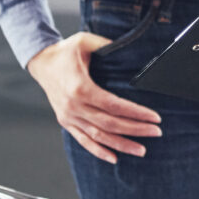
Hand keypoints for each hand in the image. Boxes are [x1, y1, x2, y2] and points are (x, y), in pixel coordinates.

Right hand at [25, 32, 161, 163]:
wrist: (41, 62)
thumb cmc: (66, 51)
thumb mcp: (85, 41)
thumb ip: (107, 45)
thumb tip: (131, 50)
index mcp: (80, 87)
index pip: (114, 105)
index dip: (136, 113)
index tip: (155, 117)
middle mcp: (74, 106)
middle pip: (110, 124)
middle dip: (135, 130)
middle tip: (156, 132)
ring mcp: (68, 116)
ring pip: (98, 136)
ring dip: (121, 145)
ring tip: (141, 150)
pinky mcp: (65, 121)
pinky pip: (83, 140)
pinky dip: (98, 151)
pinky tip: (114, 158)